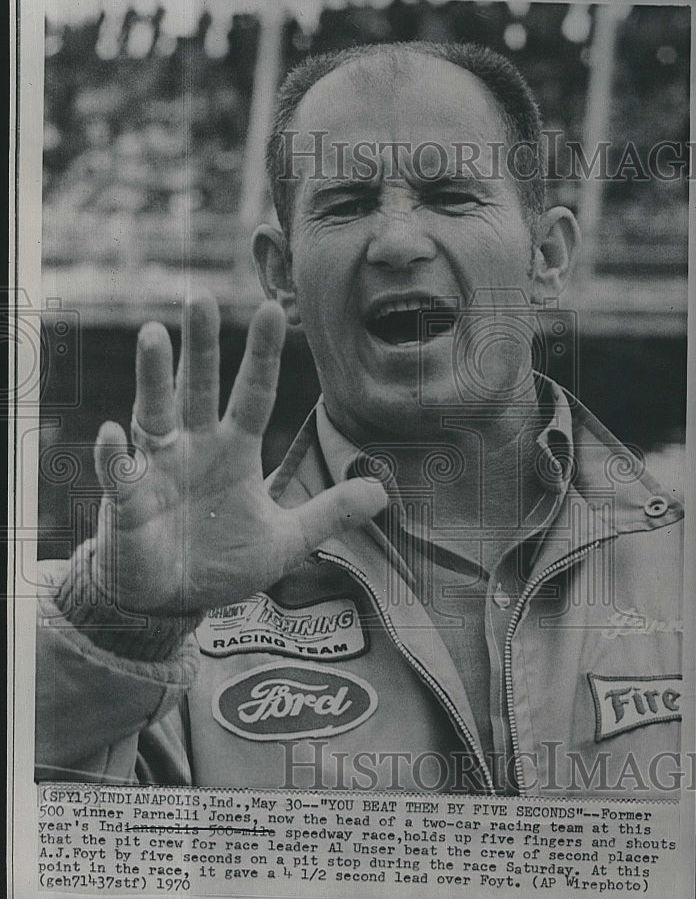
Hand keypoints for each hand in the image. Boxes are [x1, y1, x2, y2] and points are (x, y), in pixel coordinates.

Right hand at [92, 295, 385, 614]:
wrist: (169, 600)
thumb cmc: (220, 560)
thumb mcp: (284, 540)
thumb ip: (328, 513)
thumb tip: (384, 492)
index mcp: (232, 452)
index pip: (252, 396)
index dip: (262, 357)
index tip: (273, 311)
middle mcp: (193, 449)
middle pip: (198, 389)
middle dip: (201, 348)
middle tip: (201, 298)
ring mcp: (156, 471)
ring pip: (153, 414)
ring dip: (153, 378)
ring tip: (154, 335)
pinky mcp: (127, 504)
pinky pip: (118, 476)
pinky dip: (112, 458)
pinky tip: (109, 434)